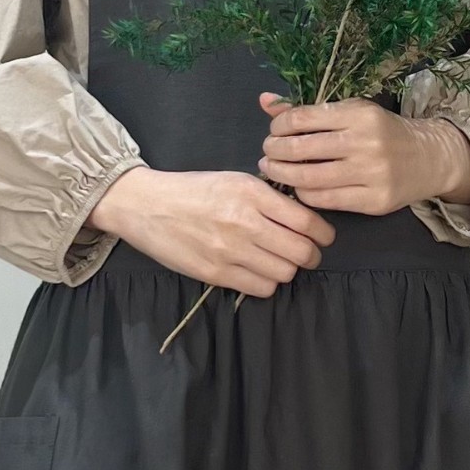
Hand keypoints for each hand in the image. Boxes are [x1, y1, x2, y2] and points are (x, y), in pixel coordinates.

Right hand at [88, 164, 335, 297]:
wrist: (147, 205)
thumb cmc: (192, 190)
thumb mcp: (234, 181)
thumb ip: (268, 199)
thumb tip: (302, 218)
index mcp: (252, 194)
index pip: (306, 221)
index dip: (323, 234)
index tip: (323, 237)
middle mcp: (244, 223)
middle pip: (300, 252)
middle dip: (311, 255)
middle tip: (307, 254)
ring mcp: (230, 251)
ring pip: (284, 273)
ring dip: (287, 270)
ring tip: (278, 261)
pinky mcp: (216, 273)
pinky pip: (261, 288)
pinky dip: (267, 283)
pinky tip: (259, 271)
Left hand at [257, 93, 469, 218]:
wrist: (428, 159)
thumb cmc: (382, 133)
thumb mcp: (351, 112)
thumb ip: (308, 110)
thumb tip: (264, 102)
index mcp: (359, 114)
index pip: (303, 118)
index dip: (279, 126)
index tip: (274, 132)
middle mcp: (365, 142)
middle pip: (301, 149)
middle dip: (274, 152)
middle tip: (267, 153)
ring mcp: (371, 174)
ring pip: (309, 178)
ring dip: (283, 175)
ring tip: (274, 170)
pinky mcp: (373, 201)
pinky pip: (325, 200)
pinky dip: (304, 194)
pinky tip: (299, 187)